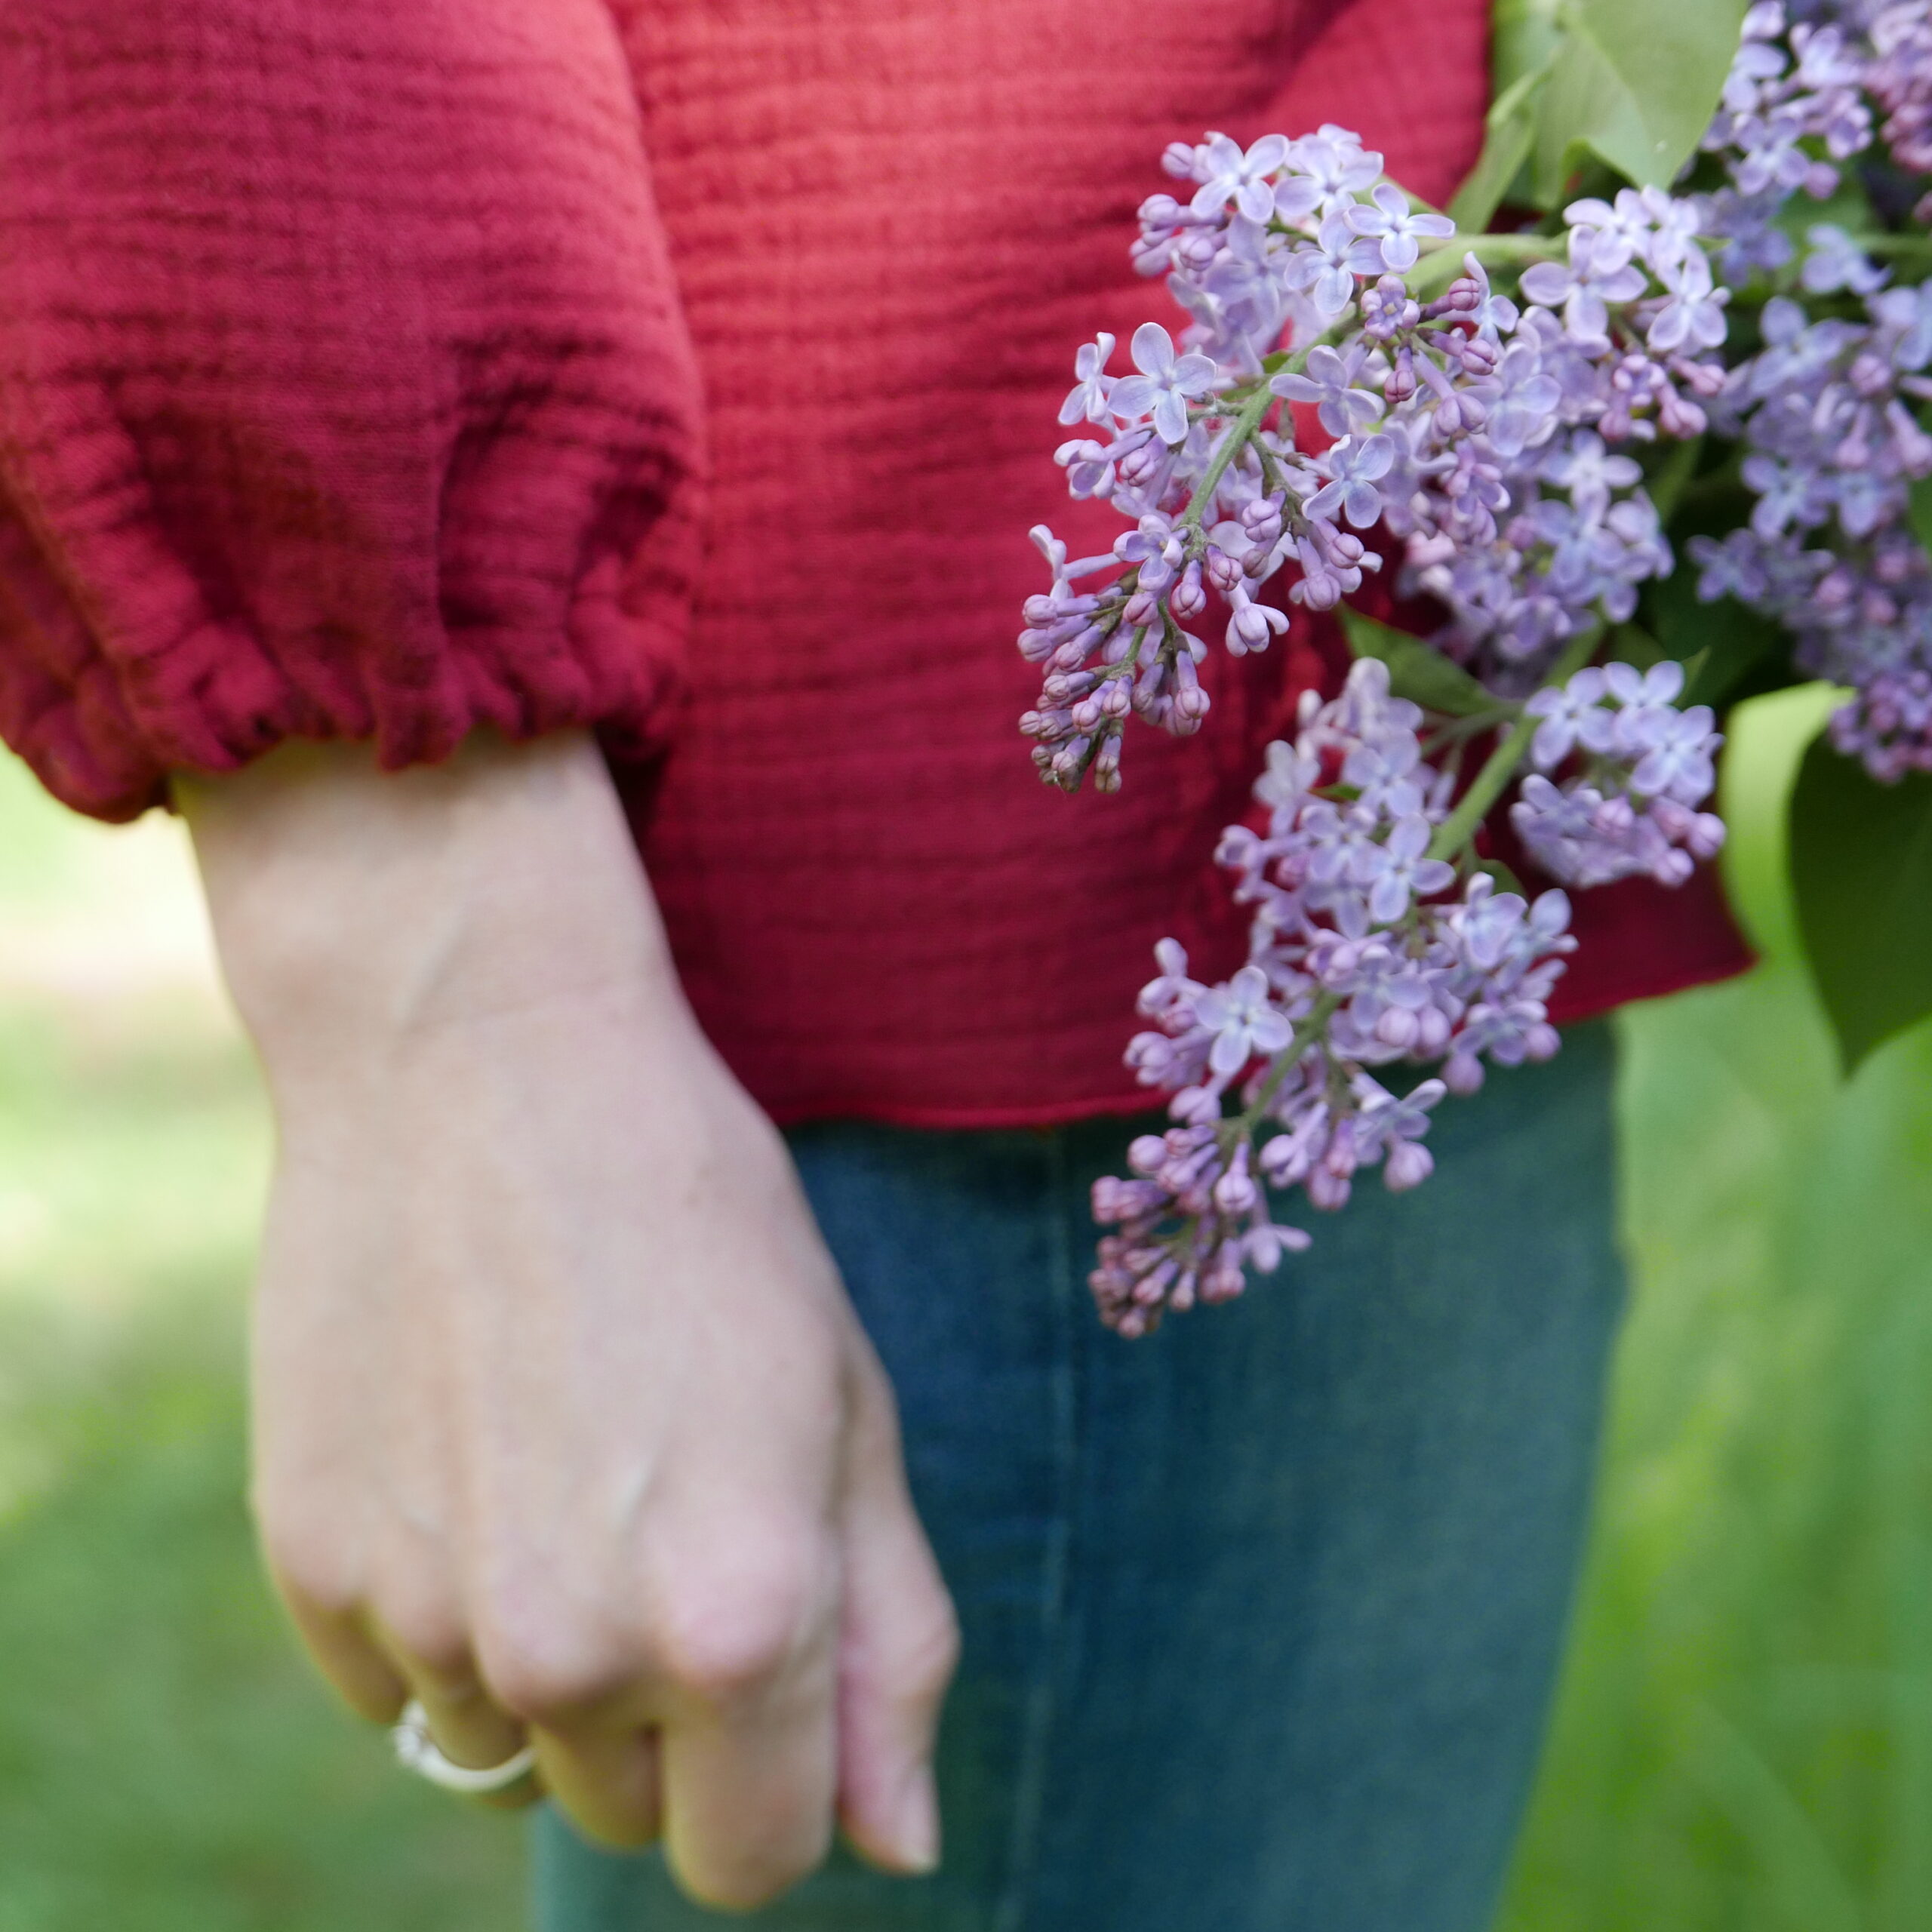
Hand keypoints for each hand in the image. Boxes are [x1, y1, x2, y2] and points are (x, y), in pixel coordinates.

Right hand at [179, 731, 956, 1906]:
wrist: (484, 1063)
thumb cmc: (705, 1221)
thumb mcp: (847, 1410)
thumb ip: (891, 1645)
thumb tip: (904, 1845)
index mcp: (739, 1626)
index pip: (759, 1859)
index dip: (782, 1782)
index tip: (776, 1672)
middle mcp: (573, 1658)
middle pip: (633, 1815)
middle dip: (671, 1716)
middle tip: (670, 1516)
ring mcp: (425, 1621)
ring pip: (510, 1752)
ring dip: (550, 1661)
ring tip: (567, 1464)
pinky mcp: (316, 1570)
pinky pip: (397, 1681)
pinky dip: (443, 1607)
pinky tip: (473, 1448)